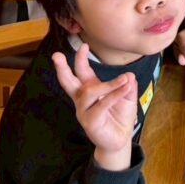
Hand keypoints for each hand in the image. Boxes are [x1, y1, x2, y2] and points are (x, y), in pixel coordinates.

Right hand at [52, 45, 135, 171]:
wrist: (120, 139)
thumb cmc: (120, 116)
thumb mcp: (127, 96)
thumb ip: (128, 85)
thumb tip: (128, 76)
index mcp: (90, 90)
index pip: (82, 73)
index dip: (81, 60)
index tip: (83, 45)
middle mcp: (83, 100)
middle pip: (68, 82)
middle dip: (62, 69)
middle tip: (56, 55)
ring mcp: (84, 111)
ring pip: (90, 92)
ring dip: (109, 84)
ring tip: (124, 79)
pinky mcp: (90, 121)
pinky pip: (101, 105)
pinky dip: (114, 95)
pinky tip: (124, 88)